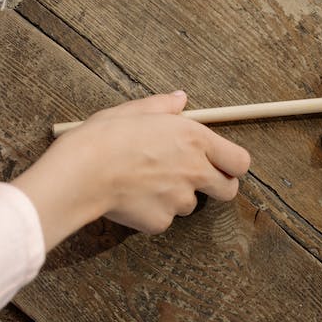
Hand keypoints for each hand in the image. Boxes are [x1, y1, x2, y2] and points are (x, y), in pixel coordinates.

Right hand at [13, 92, 250, 250]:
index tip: (222, 164)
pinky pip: (164, 218)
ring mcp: (179, 200)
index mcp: (194, 139)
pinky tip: (131, 197)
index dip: (233, 165)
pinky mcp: (160, 221)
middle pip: (228, 190)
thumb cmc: (104, 137)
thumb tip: (180, 99)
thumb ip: (164, 106)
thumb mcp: (134, 110)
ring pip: (189, 204)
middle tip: (192, 178)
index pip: (239, 161)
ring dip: (176, 196)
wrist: (81, 172)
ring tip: (145, 182)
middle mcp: (194, 171)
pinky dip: (152, 211)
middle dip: (216, 186)